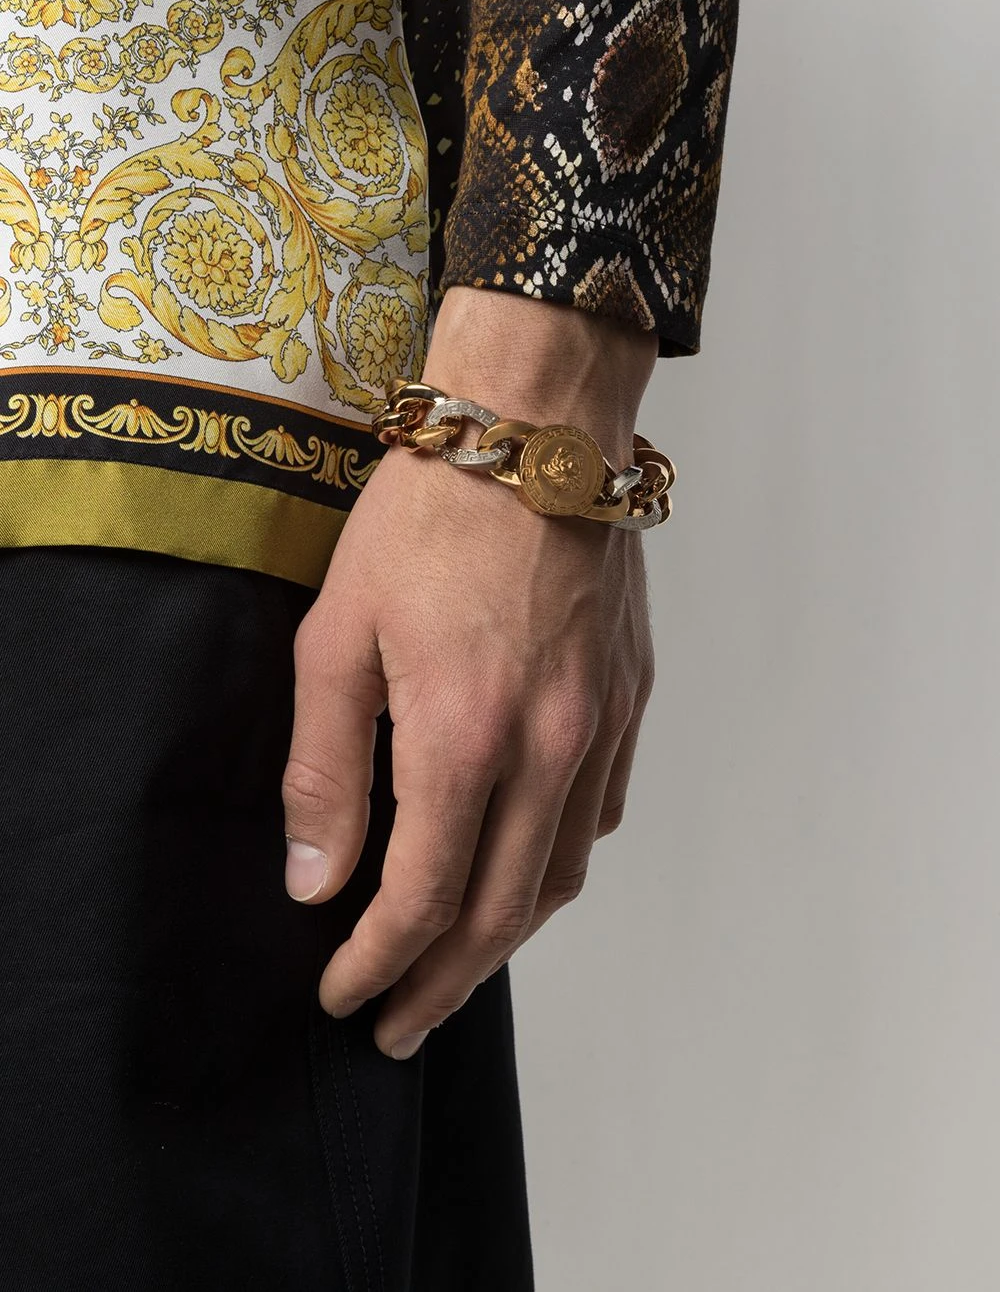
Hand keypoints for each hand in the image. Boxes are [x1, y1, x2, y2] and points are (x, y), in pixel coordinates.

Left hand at [281, 288, 658, 1058]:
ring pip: (561, 874)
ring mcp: (599, 724)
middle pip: (502, 912)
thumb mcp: (337, 633)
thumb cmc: (426, 516)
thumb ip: (327, 768)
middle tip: (399, 1025)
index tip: (343, 996)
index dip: (379, 963)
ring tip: (457, 967)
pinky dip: (557, 864)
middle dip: (443, 983)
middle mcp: (549, 747)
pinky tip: (525, 869)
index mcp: (466, 735)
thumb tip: (317, 880)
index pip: (423, 896)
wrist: (536, 428)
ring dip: (506, 937)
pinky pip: (601, 812)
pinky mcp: (627, 697)